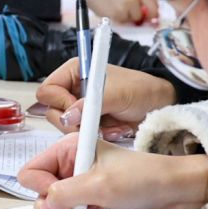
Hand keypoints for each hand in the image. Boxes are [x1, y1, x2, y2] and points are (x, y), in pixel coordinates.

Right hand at [18, 136, 207, 208]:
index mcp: (68, 151)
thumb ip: (64, 195)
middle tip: (94, 207)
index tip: (65, 197)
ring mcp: (83, 188)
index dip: (43, 189)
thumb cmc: (144, 178)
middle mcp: (72, 168)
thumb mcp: (100, 185)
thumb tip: (43, 206)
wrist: (176, 192)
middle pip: (45, 199)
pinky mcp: (94, 205)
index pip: (30, 172)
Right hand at [35, 58, 175, 134]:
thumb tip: (68, 116)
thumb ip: (90, 104)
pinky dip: (95, 136)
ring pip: (65, 126)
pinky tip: (112, 130)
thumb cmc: (141, 90)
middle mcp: (73, 89)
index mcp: (74, 72)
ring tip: (108, 127)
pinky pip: (80, 135)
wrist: (160, 106)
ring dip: (86, 130)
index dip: (59, 103)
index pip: (48, 90)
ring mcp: (79, 107)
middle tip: (92, 125)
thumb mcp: (117, 94)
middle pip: (52, 111)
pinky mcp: (88, 123)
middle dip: (72, 122)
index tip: (77, 111)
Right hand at [64, 0, 158, 26]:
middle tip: (126, 9)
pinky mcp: (113, 15)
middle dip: (136, 16)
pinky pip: (119, 22)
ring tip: (114, 4)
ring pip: (130, 20)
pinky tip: (108, 7)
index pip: (154, 7)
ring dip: (125, 16)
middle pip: (142, 16)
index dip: (153, 14)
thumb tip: (149, 10)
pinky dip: (115, 18)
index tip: (151, 17)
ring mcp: (123, 8)